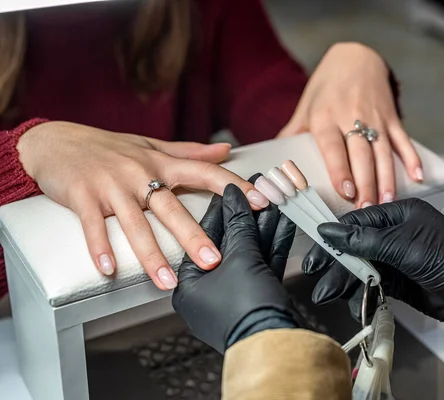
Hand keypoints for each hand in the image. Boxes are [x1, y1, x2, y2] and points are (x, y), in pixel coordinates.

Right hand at [17, 121, 269, 289]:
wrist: (55, 142)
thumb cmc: (107, 147)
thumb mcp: (150, 146)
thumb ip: (190, 152)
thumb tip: (226, 151)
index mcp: (160, 164)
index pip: (206, 173)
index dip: (235, 187)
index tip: (260, 203)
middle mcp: (140, 175)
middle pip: (172, 208)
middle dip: (194, 236)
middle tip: (213, 262)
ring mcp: (111, 186)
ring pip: (136, 224)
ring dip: (151, 255)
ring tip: (167, 282)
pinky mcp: (83, 196)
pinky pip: (94, 226)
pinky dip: (100, 248)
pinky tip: (109, 270)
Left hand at [172, 182, 302, 352]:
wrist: (277, 346)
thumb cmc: (246, 314)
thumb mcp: (240, 259)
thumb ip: (239, 226)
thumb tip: (235, 199)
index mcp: (190, 286)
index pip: (204, 236)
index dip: (222, 209)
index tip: (232, 189)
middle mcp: (209, 292)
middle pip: (229, 244)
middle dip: (247, 217)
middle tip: (256, 192)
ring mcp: (235, 296)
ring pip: (249, 253)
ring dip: (263, 227)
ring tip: (274, 202)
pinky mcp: (257, 298)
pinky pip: (262, 265)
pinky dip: (273, 245)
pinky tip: (284, 224)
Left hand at [278, 42, 422, 208]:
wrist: (354, 58)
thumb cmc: (326, 88)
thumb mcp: (305, 108)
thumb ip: (291, 136)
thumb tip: (274, 164)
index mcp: (325, 117)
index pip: (333, 147)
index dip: (341, 170)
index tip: (346, 191)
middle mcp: (351, 116)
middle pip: (361, 154)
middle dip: (366, 183)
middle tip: (366, 208)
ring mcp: (375, 116)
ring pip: (383, 151)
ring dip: (387, 178)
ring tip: (387, 201)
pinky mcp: (391, 116)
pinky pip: (403, 139)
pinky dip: (412, 158)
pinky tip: (418, 176)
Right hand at [303, 199, 443, 338]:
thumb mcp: (408, 247)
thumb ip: (366, 241)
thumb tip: (328, 230)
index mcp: (398, 214)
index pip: (356, 222)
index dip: (333, 236)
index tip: (314, 251)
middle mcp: (393, 234)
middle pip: (354, 246)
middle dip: (335, 263)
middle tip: (314, 277)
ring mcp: (394, 259)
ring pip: (359, 268)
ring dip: (344, 281)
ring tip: (327, 296)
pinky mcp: (396, 282)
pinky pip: (370, 285)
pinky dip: (360, 295)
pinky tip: (354, 305)